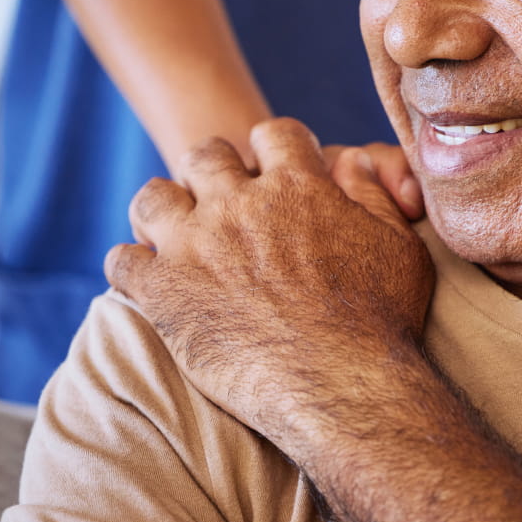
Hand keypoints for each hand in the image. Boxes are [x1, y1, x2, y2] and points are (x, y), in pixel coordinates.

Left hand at [104, 118, 434, 445]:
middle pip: (206, 155)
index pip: (274, 134)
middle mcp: (241, 203)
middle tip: (220, 202)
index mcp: (298, 185)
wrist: (342, 387)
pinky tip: (148, 282)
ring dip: (163, 210)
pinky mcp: (164, 290)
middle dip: (212, 171)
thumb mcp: (398, 246)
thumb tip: (352, 163)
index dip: (274, 148)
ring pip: (153, 196)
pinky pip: (123, 260)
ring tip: (174, 234)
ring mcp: (196, 244)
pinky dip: (131, 267)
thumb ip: (373, 196)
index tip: (273, 170)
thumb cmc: (381, 322)